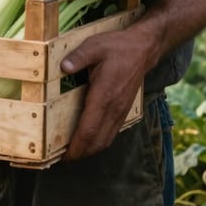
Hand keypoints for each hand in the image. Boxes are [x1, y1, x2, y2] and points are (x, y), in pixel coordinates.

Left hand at [59, 26, 152, 160]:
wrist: (143, 49)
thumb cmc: (117, 47)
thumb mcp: (94, 46)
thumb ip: (78, 57)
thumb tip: (63, 67)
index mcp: (104, 95)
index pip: (89, 129)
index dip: (77, 146)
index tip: (64, 156)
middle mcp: (113, 107)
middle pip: (97, 141)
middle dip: (81, 153)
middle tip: (63, 158)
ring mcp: (120, 110)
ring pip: (106, 139)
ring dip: (90, 149)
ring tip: (74, 152)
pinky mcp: (124, 109)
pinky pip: (112, 132)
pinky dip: (100, 141)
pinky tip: (90, 138)